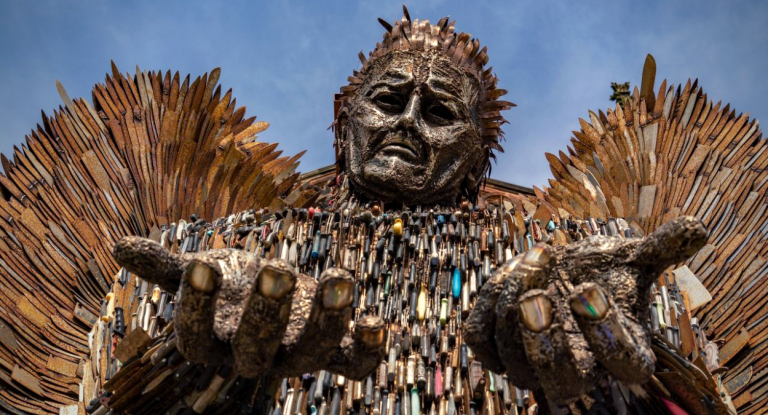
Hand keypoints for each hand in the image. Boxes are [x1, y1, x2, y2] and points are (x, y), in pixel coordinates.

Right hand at [112, 237, 384, 378]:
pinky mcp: (336, 352)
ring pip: (310, 355)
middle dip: (267, 312)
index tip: (201, 263)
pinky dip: (369, 347)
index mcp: (213, 342)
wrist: (274, 298)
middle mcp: (254, 357)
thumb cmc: (232, 287)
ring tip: (339, 276)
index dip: (196, 306)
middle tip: (278, 269)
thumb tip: (119, 246)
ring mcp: (296, 357)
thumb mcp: (202, 274)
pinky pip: (355, 364)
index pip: (194, 338)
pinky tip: (375, 319)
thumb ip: (168, 266)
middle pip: (254, 351)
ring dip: (327, 320)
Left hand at [464, 216, 707, 403]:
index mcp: (622, 352)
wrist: (560, 273)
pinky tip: (505, 278)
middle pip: (563, 381)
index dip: (606, 332)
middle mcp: (579, 369)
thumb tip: (695, 225)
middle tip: (538, 298)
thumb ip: (661, 247)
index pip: (622, 363)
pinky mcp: (496, 348)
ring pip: (516, 358)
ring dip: (516, 308)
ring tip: (534, 261)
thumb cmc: (600, 271)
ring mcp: (533, 365)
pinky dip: (488, 312)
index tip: (589, 289)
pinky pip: (482, 343)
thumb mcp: (632, 257)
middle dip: (546, 342)